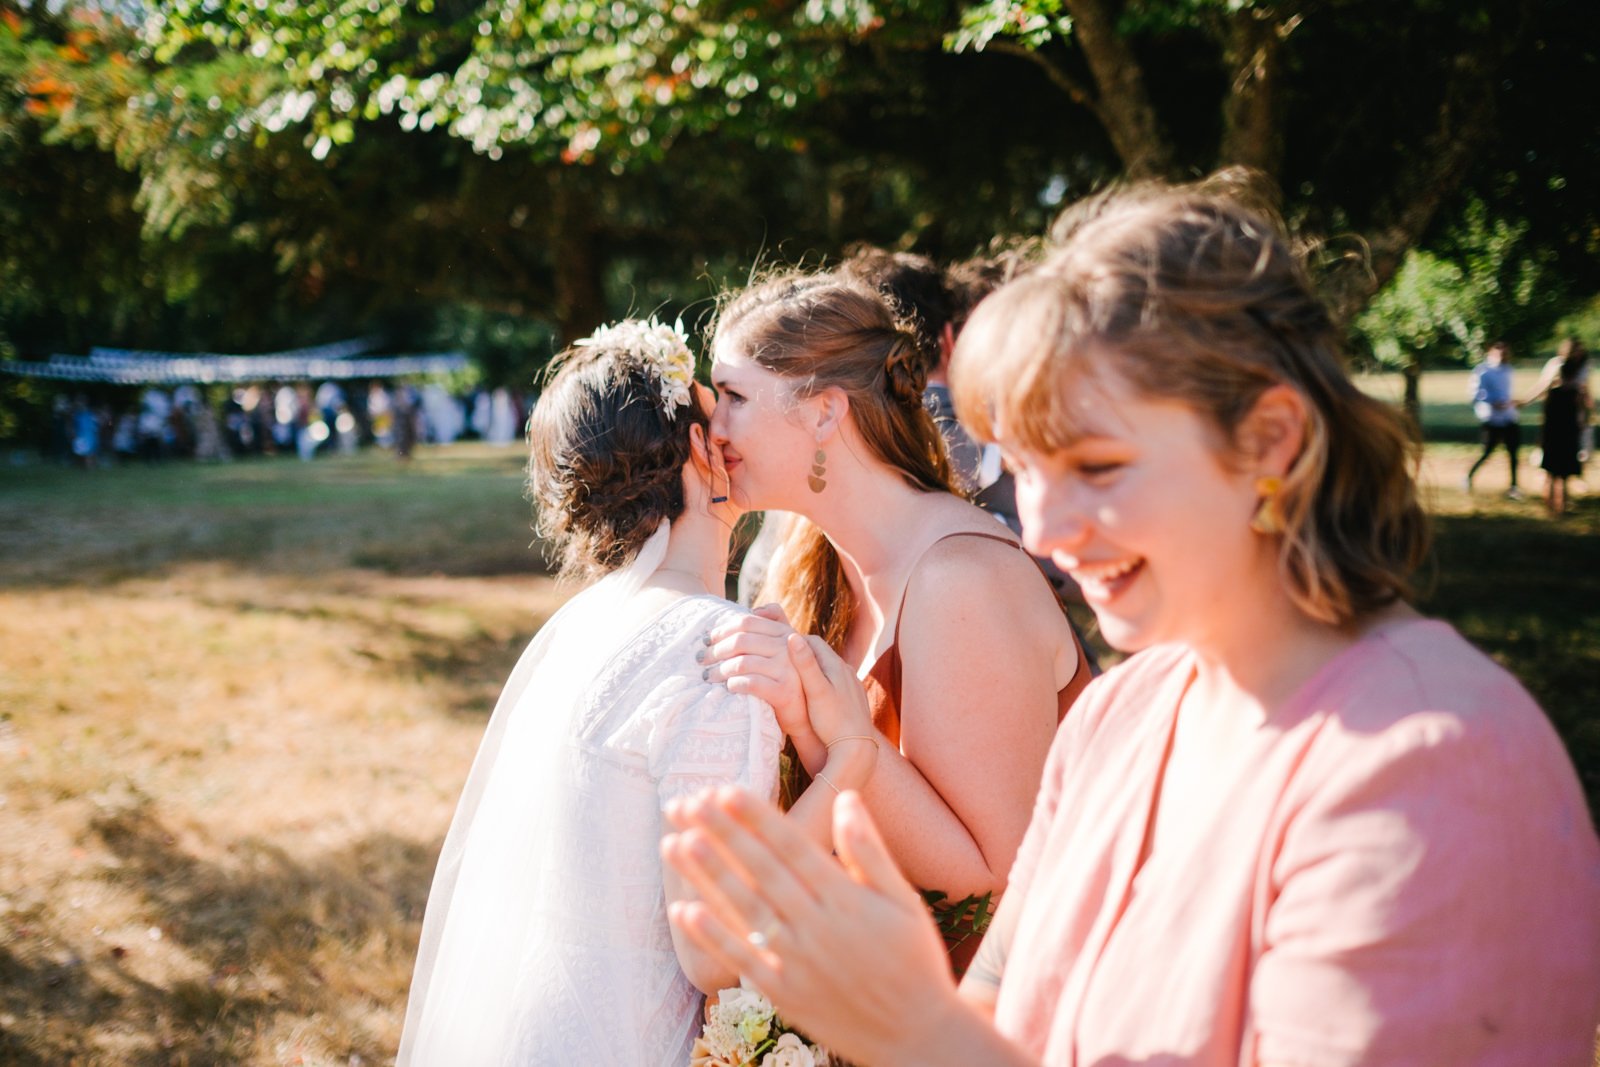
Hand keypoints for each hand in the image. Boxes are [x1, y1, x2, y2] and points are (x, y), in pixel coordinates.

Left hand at [663, 787, 957, 1066]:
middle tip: (687, 802)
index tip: (726, 789)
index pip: (792, 847)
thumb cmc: (913, 960)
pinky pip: (740, 959)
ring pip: (743, 909)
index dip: (756, 818)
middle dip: (721, 834)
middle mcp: (816, 927)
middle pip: (760, 871)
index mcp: (846, 899)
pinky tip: (683, 910)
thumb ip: (869, 849)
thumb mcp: (903, 900)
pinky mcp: (782, 992)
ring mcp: (796, 962)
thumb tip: (846, 797)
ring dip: (706, 875)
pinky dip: (711, 935)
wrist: (915, 1037)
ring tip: (675, 842)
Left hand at [703, 605, 822, 766]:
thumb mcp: (786, 650)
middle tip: (701, 659)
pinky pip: (751, 684)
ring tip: (707, 677)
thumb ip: (775, 626)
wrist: (806, 714)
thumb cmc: (789, 679)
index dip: (723, 629)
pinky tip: (727, 687)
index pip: (747, 622)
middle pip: (741, 641)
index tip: (707, 639)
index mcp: (785, 633)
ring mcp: (788, 670)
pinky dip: (734, 684)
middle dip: (716, 650)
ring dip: (719, 670)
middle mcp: (788, 648)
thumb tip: (755, 609)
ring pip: (742, 663)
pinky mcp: (785, 692)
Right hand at [784, 631, 875, 775]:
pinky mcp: (854, 699)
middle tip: (781, 656)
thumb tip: (792, 636)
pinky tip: (813, 693)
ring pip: (829, 668)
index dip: (794, 641)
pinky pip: (835, 682)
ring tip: (795, 673)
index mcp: (836, 666)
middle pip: (821, 653)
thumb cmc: (833, 721)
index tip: (777, 645)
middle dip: (803, 652)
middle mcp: (847, 672)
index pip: (813, 642)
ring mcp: (852, 686)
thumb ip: (805, 664)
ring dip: (813, 667)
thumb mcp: (816, 691)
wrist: (857, 749)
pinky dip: (822, 681)